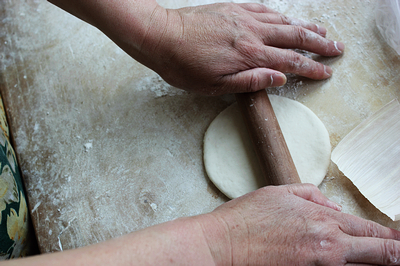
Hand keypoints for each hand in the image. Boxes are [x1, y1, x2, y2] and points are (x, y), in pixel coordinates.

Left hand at [134, 3, 343, 94]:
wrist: (162, 36)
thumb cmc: (184, 66)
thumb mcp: (215, 85)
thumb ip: (250, 81)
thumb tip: (280, 78)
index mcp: (249, 55)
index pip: (290, 61)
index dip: (311, 68)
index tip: (326, 72)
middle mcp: (252, 33)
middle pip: (294, 37)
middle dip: (319, 44)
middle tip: (337, 48)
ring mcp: (244, 18)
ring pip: (283, 21)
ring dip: (306, 26)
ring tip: (323, 31)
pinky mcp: (234, 8)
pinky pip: (265, 9)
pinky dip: (281, 14)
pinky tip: (288, 17)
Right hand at [198, 184, 399, 264]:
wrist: (225, 243)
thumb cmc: (248, 216)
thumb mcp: (279, 192)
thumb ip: (311, 195)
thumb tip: (332, 207)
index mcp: (321, 219)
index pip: (370, 230)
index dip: (393, 238)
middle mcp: (327, 245)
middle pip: (377, 253)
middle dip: (396, 254)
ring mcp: (318, 265)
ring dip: (374, 263)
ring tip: (385, 259)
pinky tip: (351, 262)